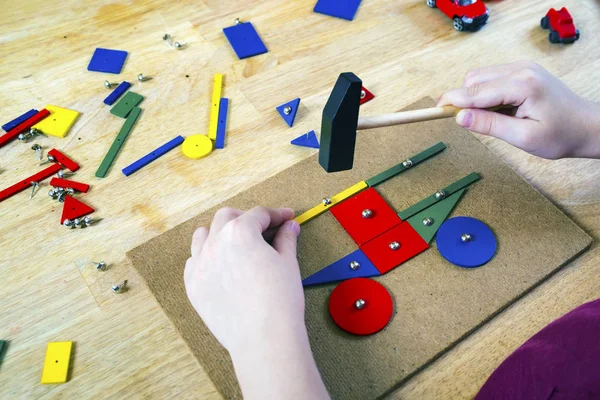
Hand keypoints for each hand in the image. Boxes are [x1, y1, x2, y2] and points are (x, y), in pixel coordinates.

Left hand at [184, 206, 328, 399]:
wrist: (263, 338)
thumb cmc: (279, 300)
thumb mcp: (288, 263)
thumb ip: (286, 240)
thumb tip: (289, 227)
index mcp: (240, 232)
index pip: (258, 214)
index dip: (276, 214)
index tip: (286, 219)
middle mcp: (215, 243)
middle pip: (226, 217)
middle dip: (246, 218)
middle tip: (263, 228)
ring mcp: (200, 265)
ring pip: (203, 235)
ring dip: (219, 232)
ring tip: (236, 243)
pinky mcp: (193, 287)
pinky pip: (193, 262)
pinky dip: (205, 257)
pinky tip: (220, 265)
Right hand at [438, 61, 599, 158]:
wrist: (587, 127)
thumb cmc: (560, 135)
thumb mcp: (523, 138)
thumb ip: (490, 125)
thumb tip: (460, 117)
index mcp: (523, 85)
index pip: (476, 91)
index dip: (453, 101)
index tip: (434, 109)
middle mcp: (521, 69)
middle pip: (474, 79)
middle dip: (463, 99)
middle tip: (463, 122)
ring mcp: (522, 67)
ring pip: (480, 77)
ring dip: (474, 97)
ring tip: (491, 119)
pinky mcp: (521, 71)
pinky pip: (491, 78)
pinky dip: (485, 93)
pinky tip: (499, 110)